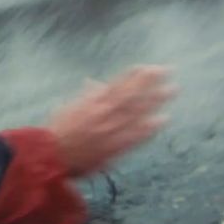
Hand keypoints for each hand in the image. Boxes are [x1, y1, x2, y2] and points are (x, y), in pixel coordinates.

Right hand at [48, 65, 175, 176]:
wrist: (52, 156)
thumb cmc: (57, 132)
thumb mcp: (67, 108)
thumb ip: (85, 96)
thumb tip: (93, 82)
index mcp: (92, 103)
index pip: (117, 85)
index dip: (134, 75)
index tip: (148, 67)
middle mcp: (104, 113)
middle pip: (132, 95)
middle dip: (151, 82)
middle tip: (168, 71)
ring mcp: (111, 130)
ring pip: (138, 112)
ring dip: (156, 100)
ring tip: (172, 90)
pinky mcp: (114, 147)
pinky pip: (135, 136)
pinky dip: (149, 127)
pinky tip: (162, 119)